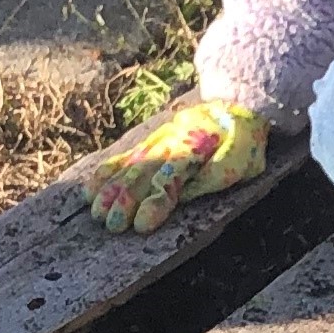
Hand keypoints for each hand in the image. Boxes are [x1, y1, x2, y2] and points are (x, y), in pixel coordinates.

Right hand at [87, 95, 268, 235]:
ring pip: (129, 167)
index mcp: (195, 150)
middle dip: (125, 201)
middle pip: (142, 175)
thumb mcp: (244, 161)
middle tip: (111, 226)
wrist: (234, 107)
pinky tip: (90, 190)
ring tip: (96, 214)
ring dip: (110, 191)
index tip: (140, 225)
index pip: (170, 179)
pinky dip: (106, 173)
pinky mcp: (149, 143)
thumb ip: (218, 174)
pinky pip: (124, 158)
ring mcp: (156, 142)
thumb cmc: (243, 142)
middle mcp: (169, 145)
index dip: (154, 203)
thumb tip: (187, 192)